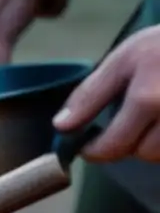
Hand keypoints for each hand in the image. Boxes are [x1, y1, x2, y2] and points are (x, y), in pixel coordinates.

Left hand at [53, 25, 159, 161]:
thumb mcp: (124, 59)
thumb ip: (91, 94)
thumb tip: (61, 126)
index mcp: (148, 99)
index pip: (114, 146)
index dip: (95, 151)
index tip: (88, 145)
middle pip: (144, 153)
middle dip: (130, 143)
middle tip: (126, 123)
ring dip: (154, 142)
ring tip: (151, 117)